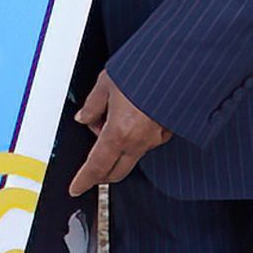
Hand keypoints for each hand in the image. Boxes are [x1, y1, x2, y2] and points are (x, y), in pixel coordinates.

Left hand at [68, 71, 171, 195]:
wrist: (176, 65)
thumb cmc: (143, 70)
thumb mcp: (106, 83)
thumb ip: (92, 105)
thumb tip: (84, 117)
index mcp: (119, 132)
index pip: (96, 166)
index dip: (84, 179)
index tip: (76, 188)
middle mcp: (138, 141)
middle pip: (115, 171)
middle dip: (100, 170)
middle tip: (91, 150)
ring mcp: (154, 139)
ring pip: (130, 156)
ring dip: (116, 149)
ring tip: (112, 115)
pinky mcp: (166, 133)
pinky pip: (145, 143)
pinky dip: (133, 138)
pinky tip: (131, 115)